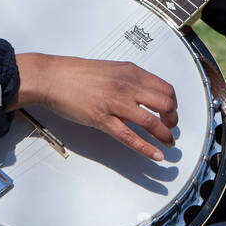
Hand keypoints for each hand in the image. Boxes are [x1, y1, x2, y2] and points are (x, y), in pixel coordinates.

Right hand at [11, 53, 178, 161]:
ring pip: (151, 122)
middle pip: (165, 105)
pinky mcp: (102, 119)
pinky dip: (146, 148)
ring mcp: (115, 103)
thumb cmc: (76, 73)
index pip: (166, 89)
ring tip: (168, 143)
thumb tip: (144, 96)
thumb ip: (130, 81)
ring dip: (164, 136)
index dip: (173, 104)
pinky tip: (155, 155)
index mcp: (131, 72)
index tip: (171, 112)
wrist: (53, 77)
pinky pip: (129, 137)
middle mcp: (127, 86)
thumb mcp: (111, 69)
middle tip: (170, 128)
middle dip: (172, 120)